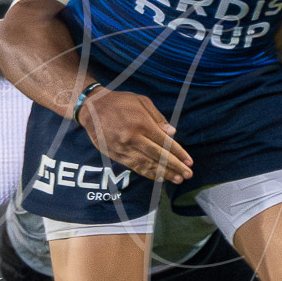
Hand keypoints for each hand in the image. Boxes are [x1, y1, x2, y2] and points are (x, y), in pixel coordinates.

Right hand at [78, 87, 192, 182]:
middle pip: (158, 156)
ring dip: (164, 173)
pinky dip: (148, 173)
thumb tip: (172, 133)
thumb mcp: (141, 101)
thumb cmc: (119, 102)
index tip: (189, 162)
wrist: (91, 108)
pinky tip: (158, 177)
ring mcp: (123, 148)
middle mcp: (133, 138)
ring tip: (177, 179)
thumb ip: (158, 117)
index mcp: (141, 124)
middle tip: (187, 175)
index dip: (179, 153)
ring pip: (147, 165)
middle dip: (175, 167)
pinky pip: (134, 167)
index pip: (164, 142)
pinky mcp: (116, 155)